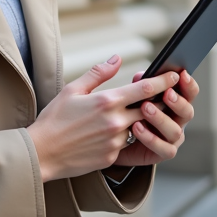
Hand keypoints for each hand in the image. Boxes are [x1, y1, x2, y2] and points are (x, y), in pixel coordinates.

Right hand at [27, 55, 182, 182]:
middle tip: (168, 94)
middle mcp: (115, 122)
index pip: (145, 89)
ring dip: (143, 119)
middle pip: (151, 109)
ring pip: (140, 127)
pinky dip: (125, 136)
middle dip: (161, 101)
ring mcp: (115, 141)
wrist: (42, 152)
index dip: (164, 81)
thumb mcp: (72, 90)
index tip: (174, 75)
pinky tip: (114, 133)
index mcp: (107, 102)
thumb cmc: (54, 119)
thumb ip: (98, 73)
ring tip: (140, 112)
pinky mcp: (112, 157)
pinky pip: (126, 143)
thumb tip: (117, 59)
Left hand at [111, 68, 198, 167]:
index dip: (189, 84)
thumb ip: (139, 85)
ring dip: (161, 118)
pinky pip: (163, 148)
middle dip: (178, 102)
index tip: (182, 74)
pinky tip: (137, 127)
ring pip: (175, 130)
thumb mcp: (133, 95)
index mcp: (175, 103)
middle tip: (166, 93)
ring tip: (145, 108)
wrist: (114, 140)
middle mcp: (178, 120)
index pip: (189, 93)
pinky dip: (151, 138)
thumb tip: (141, 76)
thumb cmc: (127, 113)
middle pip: (187, 112)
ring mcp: (172, 138)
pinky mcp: (163, 153)